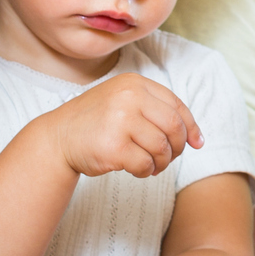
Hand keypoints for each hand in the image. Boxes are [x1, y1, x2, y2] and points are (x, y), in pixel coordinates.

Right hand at [32, 74, 200, 178]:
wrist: (58, 137)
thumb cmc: (96, 122)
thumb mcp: (124, 102)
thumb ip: (156, 111)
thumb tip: (196, 138)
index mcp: (134, 84)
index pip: (176, 105)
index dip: (191, 126)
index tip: (196, 143)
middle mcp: (129, 98)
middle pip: (174, 127)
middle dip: (177, 147)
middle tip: (169, 157)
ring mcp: (120, 121)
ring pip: (162, 147)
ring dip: (162, 162)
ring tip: (152, 165)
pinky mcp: (114, 147)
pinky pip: (146, 164)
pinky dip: (146, 171)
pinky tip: (137, 169)